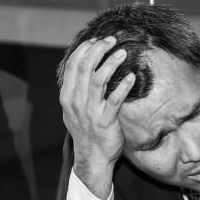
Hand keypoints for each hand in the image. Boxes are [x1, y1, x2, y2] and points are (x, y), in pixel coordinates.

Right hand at [59, 36, 135, 197]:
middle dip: (98, 50)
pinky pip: (114, 100)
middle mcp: (76, 102)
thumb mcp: (74, 110)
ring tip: (122, 53)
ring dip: (111, 63)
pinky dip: (123, 86)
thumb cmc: (87, 132)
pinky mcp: (105, 121)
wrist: (92, 158)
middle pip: (85, 67)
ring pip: (98, 80)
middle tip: (112, 40)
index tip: (97, 41)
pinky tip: (131, 77)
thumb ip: (77, 90)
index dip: (85, 49)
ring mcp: (90, 111)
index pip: (73, 65)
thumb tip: (85, 69)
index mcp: (68, 96)